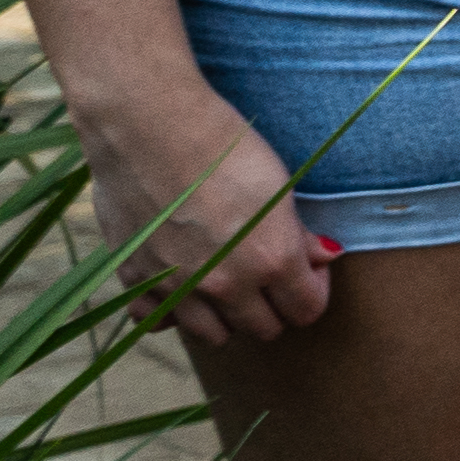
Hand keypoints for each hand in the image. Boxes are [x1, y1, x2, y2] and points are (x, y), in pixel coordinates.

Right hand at [88, 79, 336, 350]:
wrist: (149, 125)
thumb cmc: (224, 145)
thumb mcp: (277, 186)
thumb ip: (298, 235)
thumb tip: (324, 257)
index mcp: (271, 261)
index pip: (306, 310)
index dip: (312, 291)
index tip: (307, 273)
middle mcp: (226, 285)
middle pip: (263, 328)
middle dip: (272, 306)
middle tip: (266, 276)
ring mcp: (177, 287)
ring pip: (214, 335)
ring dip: (225, 316)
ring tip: (225, 282)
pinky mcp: (135, 278)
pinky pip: (156, 321)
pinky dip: (170, 312)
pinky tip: (178, 285)